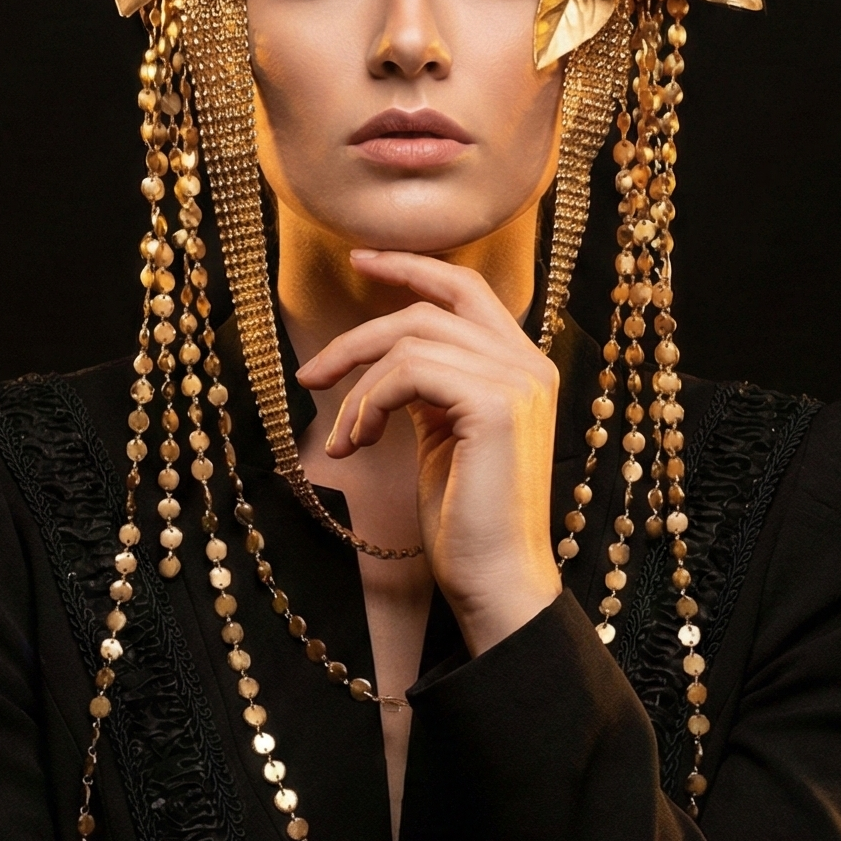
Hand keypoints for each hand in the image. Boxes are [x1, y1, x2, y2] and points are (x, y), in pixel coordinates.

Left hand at [293, 251, 559, 649]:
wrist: (495, 578)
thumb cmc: (465, 517)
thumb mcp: (444, 434)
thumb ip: (430, 386)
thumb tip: (384, 359)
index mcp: (523, 365)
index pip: (466, 288)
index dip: (411, 267)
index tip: (359, 262)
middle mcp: (529, 363)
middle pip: (430, 308)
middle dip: (360, 334)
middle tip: (310, 372)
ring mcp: (517, 381)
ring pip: (410, 341)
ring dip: (359, 389)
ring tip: (346, 439)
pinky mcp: (495, 405)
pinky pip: (408, 372)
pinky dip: (370, 403)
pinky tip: (359, 443)